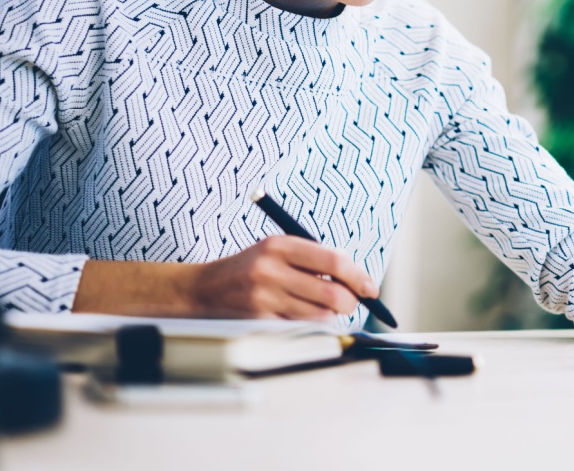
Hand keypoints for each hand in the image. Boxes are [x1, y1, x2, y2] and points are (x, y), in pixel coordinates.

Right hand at [190, 235, 378, 319]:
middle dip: (350, 302)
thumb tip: (356, 278)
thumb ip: (314, 259)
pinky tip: (302, 315)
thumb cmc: (250, 267)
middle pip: (332, 293)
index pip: (333, 262)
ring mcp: (263, 298)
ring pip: (320, 315)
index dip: (358, 276)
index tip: (370, 288)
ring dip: (331, 315)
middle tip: (351, 302)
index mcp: (279, 245)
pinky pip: (301, 328)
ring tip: (322, 306)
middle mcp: (271, 270)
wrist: (203, 289)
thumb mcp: (277, 250)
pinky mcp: (258, 321)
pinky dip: (311, 324)